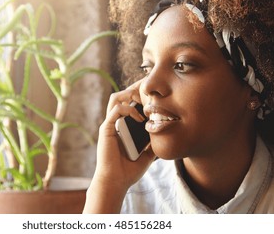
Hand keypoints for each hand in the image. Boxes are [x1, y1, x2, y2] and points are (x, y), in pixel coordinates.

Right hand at [83, 79, 154, 212]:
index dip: (140, 96)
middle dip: (136, 90)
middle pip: (122, 95)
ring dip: (130, 95)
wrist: (116, 182)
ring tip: (144, 102)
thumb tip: (167, 137)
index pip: (129, 102)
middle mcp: (115, 122)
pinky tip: (140, 118)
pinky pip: (115, 110)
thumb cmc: (129, 170)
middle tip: (151, 95)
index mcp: (123, 126)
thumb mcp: (147, 155)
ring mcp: (110, 124)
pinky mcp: (106, 129)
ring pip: (116, 98)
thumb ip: (153, 144)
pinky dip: (128, 110)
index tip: (155, 97)